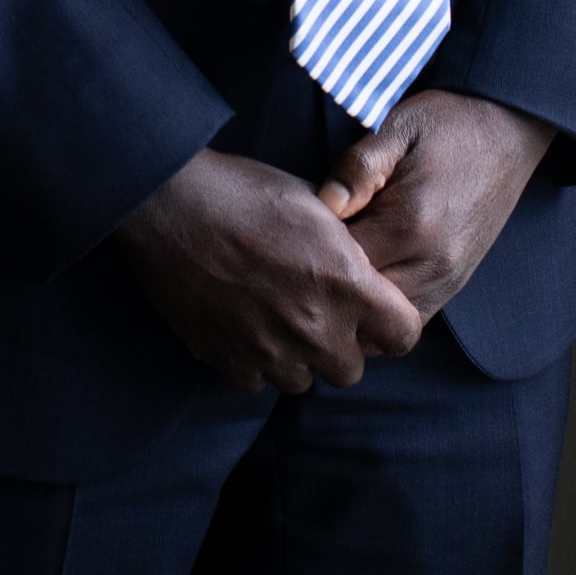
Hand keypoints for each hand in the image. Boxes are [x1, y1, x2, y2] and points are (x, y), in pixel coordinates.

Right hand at [114, 147, 423, 393]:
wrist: (172, 203)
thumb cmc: (245, 192)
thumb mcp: (316, 205)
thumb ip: (349, 250)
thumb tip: (361, 269)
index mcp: (347, 285)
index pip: (403, 335)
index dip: (393, 323)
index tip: (375, 311)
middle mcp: (315, 328)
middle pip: (351, 370)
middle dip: (341, 346)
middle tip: (318, 313)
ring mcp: (269, 350)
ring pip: (302, 381)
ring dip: (297, 358)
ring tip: (277, 321)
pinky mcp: (226, 359)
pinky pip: (255, 382)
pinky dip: (255, 362)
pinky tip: (244, 327)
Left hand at [316, 91, 556, 319]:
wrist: (507, 133)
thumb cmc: (445, 127)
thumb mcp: (396, 128)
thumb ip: (358, 168)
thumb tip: (324, 204)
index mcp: (410, 223)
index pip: (338, 263)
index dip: (311, 250)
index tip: (300, 228)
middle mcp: (430, 264)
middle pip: (357, 302)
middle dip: (328, 282)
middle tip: (313, 248)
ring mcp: (446, 281)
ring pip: (381, 322)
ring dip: (354, 301)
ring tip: (337, 263)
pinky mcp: (453, 286)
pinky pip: (409, 321)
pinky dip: (381, 311)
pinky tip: (366, 277)